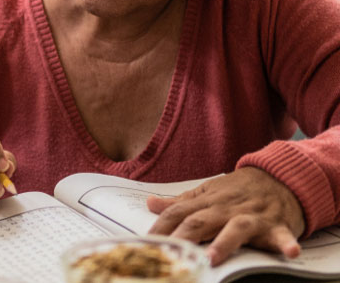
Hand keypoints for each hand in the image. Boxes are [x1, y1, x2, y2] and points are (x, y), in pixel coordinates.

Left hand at [146, 167, 304, 265]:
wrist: (281, 177)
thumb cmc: (239, 190)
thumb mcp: (208, 192)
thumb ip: (180, 202)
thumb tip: (150, 203)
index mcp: (208, 202)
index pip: (178, 213)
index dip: (161, 227)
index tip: (146, 242)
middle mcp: (227, 209)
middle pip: (201, 222)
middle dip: (184, 236)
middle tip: (170, 253)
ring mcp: (252, 217)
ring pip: (236, 229)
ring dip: (225, 243)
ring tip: (212, 258)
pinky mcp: (278, 226)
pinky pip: (283, 236)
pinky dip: (287, 244)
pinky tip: (290, 252)